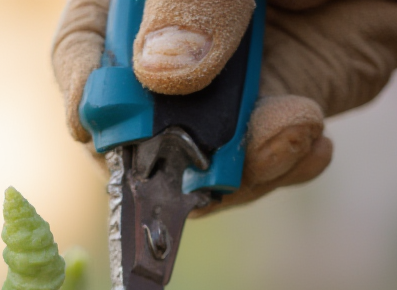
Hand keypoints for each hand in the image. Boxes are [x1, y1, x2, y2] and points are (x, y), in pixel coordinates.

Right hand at [52, 0, 396, 209]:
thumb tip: (162, 73)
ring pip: (200, 161)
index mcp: (146, 1)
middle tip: (201, 159)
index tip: (95, 124)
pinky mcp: (292, 101)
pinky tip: (310, 139)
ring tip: (294, 130)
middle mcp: (180, 46)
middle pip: (136, 125)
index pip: (87, 48)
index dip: (87, 90)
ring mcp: (235, 82)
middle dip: (165, 152)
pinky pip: (269, 160)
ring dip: (238, 167)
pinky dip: (286, 163)